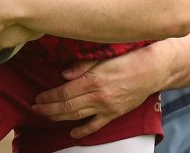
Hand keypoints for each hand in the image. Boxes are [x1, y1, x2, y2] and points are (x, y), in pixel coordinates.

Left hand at [33, 50, 161, 138]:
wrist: (153, 70)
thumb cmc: (130, 57)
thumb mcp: (104, 55)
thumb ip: (82, 66)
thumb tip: (63, 75)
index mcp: (93, 80)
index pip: (64, 92)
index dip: (48, 97)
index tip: (38, 98)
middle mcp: (98, 96)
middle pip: (67, 106)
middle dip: (49, 109)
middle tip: (35, 109)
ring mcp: (106, 107)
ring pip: (77, 116)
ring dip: (59, 118)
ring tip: (46, 117)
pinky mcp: (114, 114)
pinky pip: (96, 126)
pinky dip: (83, 131)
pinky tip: (72, 133)